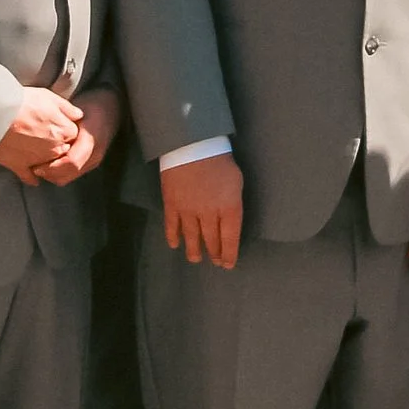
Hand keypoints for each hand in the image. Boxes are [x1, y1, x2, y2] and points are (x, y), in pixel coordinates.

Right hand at [0, 86, 82, 184]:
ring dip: (46, 159)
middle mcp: (55, 149)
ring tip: (36, 148)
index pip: (74, 133)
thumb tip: (78, 115)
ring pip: (49, 164)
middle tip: (46, 134)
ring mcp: (37, 160)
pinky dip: (31, 176)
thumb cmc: (22, 102)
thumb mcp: (49, 97)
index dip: (66, 127)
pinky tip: (32, 174)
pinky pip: (29, 176)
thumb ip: (68, 108)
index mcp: (64, 131)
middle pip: (63, 150)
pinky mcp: (19, 166)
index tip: (58, 124)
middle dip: (58, 144)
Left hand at [37, 89, 122, 185]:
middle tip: (31, 166)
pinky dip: (56, 173)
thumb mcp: (79, 109)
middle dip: (47, 173)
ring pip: (67, 178)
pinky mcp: (89, 163)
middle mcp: (94, 154)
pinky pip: (70, 175)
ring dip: (50, 175)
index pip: (71, 162)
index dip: (51, 166)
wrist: (112, 107)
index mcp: (92, 140)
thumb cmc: (93, 105)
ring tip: (37, 165)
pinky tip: (48, 163)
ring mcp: (93, 160)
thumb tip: (46, 135)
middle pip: (67, 175)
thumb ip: (64, 120)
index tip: (35, 163)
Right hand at [161, 152, 243, 268]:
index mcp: (229, 208)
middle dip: (214, 253)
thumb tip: (229, 219)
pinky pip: (171, 226)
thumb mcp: (236, 180)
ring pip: (191, 237)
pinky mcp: (171, 205)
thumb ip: (233, 203)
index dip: (229, 254)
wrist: (192, 144)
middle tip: (215, 261)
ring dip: (194, 251)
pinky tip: (175, 245)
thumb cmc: (219, 160)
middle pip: (211, 240)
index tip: (228, 264)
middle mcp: (208, 214)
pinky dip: (173, 237)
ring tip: (196, 259)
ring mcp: (188, 211)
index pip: (230, 238)